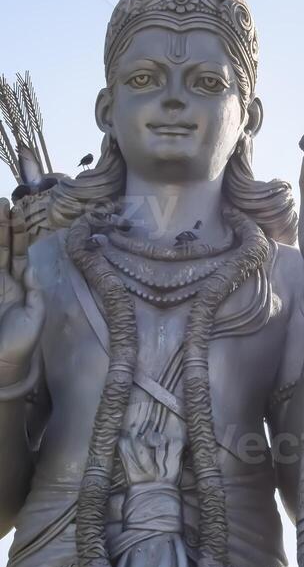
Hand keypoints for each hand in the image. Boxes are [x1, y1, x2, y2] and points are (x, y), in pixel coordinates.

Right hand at [0, 198, 44, 388]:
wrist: (4, 364)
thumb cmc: (22, 342)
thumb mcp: (35, 314)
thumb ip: (34, 289)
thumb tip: (30, 267)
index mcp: (19, 284)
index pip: (18, 252)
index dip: (18, 233)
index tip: (17, 213)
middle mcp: (3, 280)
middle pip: (1, 247)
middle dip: (1, 225)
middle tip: (1, 202)